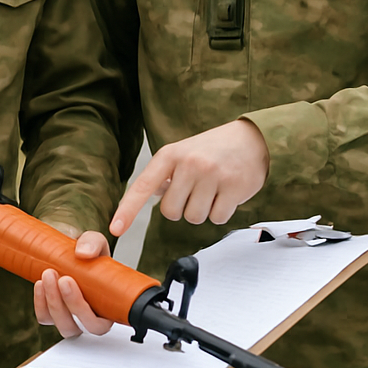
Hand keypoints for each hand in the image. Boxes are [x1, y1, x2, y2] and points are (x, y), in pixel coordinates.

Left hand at [34, 228, 113, 338]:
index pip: (100, 325)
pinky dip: (40, 303)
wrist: (70, 251)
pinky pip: (45, 318)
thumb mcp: (96, 242)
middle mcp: (92, 318)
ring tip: (48, 275)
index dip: (86, 312)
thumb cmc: (89, 253)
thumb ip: (93, 243)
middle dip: (70, 303)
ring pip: (64, 325)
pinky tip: (40, 284)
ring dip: (53, 302)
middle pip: (81, 326)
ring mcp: (72, 318)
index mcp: (109, 307)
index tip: (73, 283)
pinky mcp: (54, 315)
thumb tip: (83, 253)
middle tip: (63, 278)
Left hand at [109, 119, 268, 236]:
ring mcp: (212, 175)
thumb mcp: (183, 152)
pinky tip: (226, 194)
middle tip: (195, 190)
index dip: (128, 210)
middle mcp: (189, 163)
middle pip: (171, 212)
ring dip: (202, 211)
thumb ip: (164, 175)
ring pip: (194, 218)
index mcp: (170, 155)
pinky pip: (217, 219)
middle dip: (182, 208)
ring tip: (213, 189)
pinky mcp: (233, 187)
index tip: (115, 228)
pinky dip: (221, 213)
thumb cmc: (212, 149)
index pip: (143, 186)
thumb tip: (146, 195)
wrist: (252, 138)